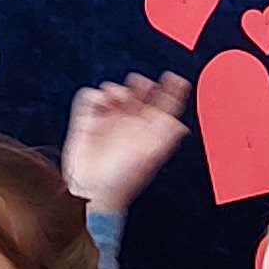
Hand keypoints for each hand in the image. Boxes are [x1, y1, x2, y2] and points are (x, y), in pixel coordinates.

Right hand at [62, 72, 193, 213]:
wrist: (94, 189)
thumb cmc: (123, 178)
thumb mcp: (151, 154)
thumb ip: (167, 135)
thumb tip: (181, 123)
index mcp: (148, 130)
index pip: (162, 105)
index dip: (170, 91)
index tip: (174, 79)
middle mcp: (129, 124)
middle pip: (138, 93)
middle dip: (140, 84)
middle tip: (141, 83)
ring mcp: (108, 122)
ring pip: (114, 92)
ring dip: (116, 89)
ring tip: (117, 97)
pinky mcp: (87, 122)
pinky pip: (90, 98)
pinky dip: (95, 95)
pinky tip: (101, 102)